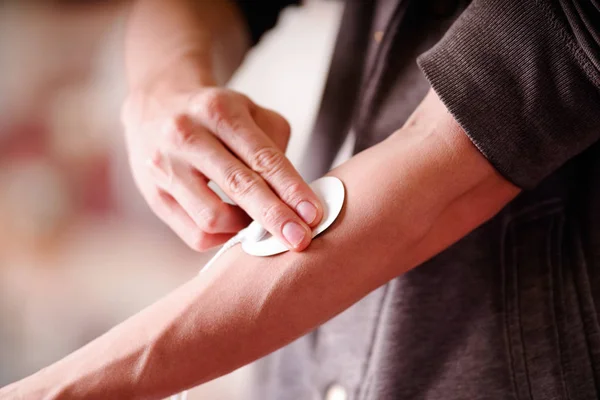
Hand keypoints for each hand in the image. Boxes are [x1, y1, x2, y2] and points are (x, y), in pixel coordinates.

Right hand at [122, 87, 322, 251]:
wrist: (156, 107)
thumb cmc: (216, 116)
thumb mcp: (249, 113)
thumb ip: (274, 149)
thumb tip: (295, 200)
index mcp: (218, 111)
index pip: (262, 157)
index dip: (292, 190)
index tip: (314, 214)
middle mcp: (186, 135)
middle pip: (238, 186)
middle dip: (274, 217)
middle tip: (300, 240)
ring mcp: (164, 166)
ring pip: (212, 217)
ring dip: (245, 229)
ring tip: (261, 226)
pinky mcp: (153, 194)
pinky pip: (194, 233)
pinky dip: (223, 237)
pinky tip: (235, 227)